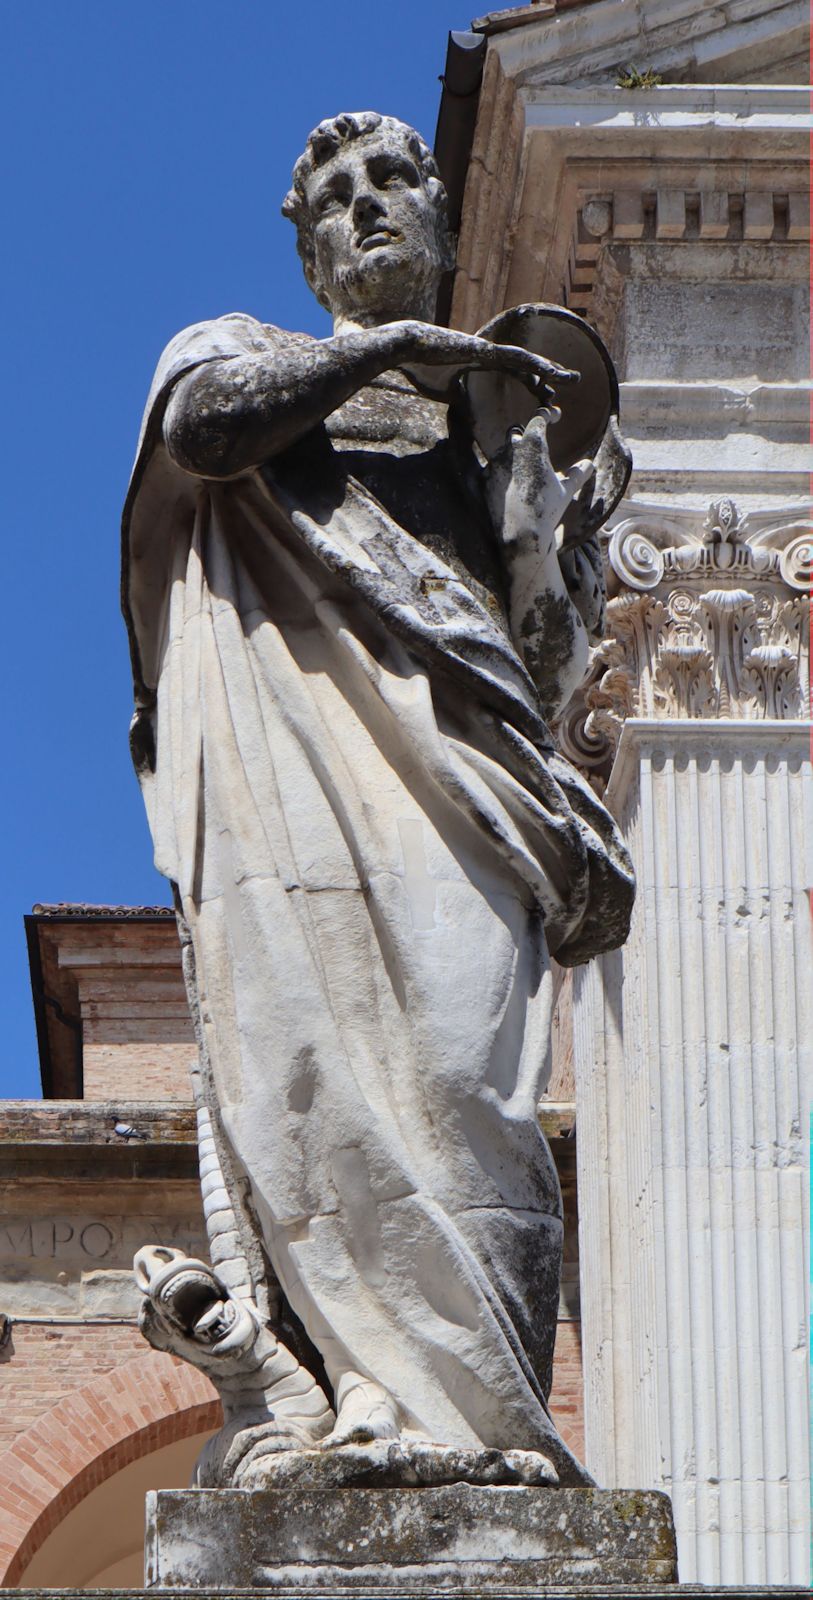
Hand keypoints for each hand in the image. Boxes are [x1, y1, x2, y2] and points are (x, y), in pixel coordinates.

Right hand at [382, 320, 577, 400]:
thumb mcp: (445, 390)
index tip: (548, 396)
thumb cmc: (421, 367)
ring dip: (550, 370)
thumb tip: (462, 407)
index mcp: (483, 364)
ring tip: (571, 378)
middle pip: (527, 366)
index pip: (515, 374)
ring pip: (527, 361)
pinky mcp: (485, 350)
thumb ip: (458, 396)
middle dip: (548, 377)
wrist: (407, 349)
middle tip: (569, 385)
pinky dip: (534, 365)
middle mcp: (491, 355)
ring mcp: (489, 350)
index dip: (533, 384)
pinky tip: (551, 371)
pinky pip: (516, 358)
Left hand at [485, 411, 594, 556]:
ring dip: (514, 456)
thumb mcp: (566, 491)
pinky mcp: (484, 480)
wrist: (521, 536)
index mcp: (533, 445)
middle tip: (536, 443)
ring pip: (504, 452)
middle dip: (526, 436)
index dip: (548, 414)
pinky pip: (493, 470)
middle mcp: (511, 450)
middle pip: (517, 432)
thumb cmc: (548, 511)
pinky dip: (502, 474)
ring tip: (525, 470)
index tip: (556, 415)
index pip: (539, 418)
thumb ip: (577, 475)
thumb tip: (589, 464)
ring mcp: (495, 464)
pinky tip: (511, 485)